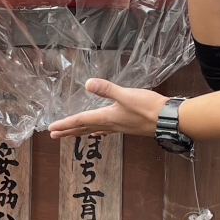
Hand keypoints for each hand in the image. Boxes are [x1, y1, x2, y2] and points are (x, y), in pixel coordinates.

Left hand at [48, 79, 165, 138]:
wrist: (168, 120)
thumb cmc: (148, 108)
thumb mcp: (126, 95)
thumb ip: (107, 89)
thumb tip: (88, 84)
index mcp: (107, 117)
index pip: (81, 120)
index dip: (65, 123)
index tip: (51, 129)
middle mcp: (110, 125)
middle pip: (84, 128)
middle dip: (68, 131)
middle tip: (53, 135)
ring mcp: (119, 127)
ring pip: (93, 130)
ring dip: (79, 131)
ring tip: (69, 134)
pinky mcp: (127, 126)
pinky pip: (107, 130)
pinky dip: (98, 131)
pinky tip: (97, 133)